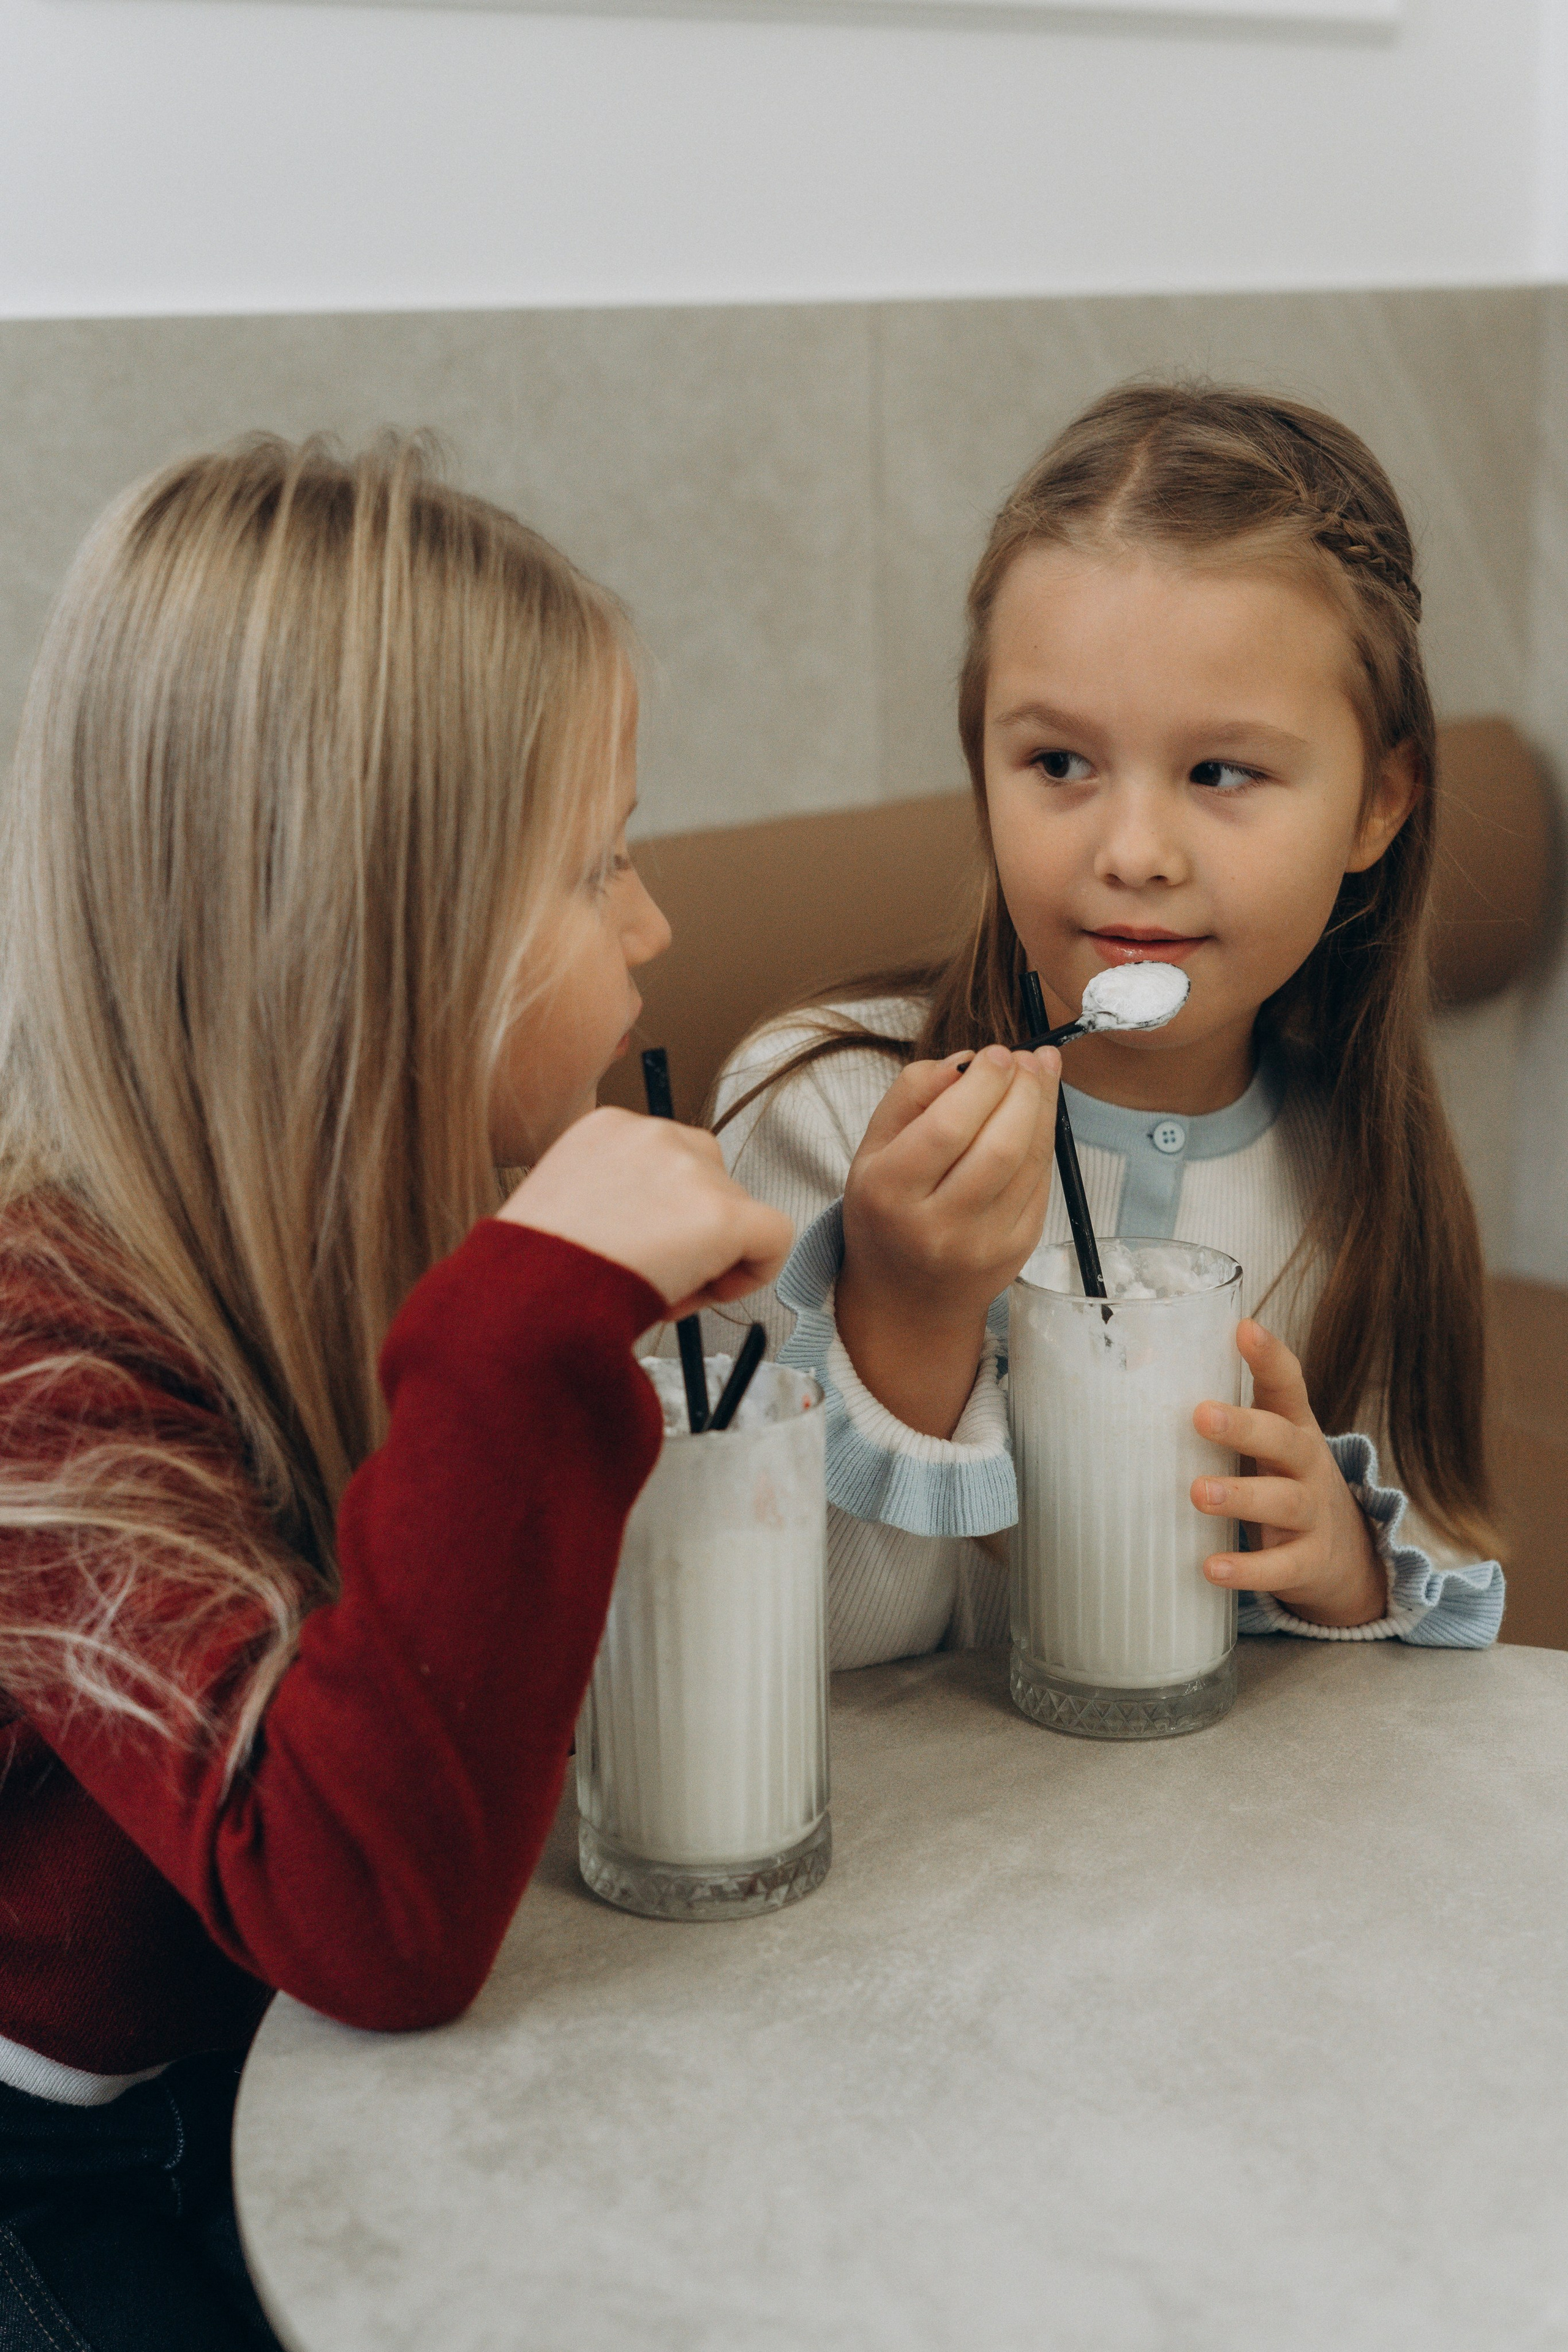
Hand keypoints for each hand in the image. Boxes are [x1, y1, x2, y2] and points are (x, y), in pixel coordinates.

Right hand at [498, 1107, 793, 1321]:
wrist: (523, 1305)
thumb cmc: (530, 1276)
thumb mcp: (563, 1210)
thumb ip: (613, 1201)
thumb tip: (650, 1230)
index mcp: (606, 1129)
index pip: (666, 1163)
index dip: (657, 1216)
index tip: (628, 1254)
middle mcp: (652, 1134)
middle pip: (708, 1178)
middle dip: (689, 1230)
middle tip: (651, 1276)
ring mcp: (690, 1170)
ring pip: (737, 1212)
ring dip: (710, 1256)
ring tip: (660, 1291)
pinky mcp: (723, 1213)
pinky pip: (775, 1238)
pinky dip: (753, 1272)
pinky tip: (707, 1295)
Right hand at [837, 1044, 1059, 1437]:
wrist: (906, 1299)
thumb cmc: (888, 1211)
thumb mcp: (873, 1151)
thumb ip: (909, 1097)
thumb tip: (965, 1061)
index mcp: (889, 1192)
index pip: (947, 1128)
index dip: (982, 1083)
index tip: (996, 1052)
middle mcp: (936, 1226)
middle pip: (998, 1146)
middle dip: (1023, 1090)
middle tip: (1025, 1058)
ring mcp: (982, 1244)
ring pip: (1029, 1163)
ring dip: (1043, 1108)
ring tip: (1039, 1072)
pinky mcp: (1017, 1250)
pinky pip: (1040, 1184)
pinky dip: (1044, 1141)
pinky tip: (1038, 1116)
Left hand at [1191, 1320, 1385, 1627]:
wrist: (1344, 1557)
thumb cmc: (1280, 1483)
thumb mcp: (1263, 1445)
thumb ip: (1221, 1416)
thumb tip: (1140, 1374)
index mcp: (1293, 1427)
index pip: (1287, 1385)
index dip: (1269, 1356)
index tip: (1244, 1328)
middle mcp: (1309, 1465)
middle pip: (1285, 1440)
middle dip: (1245, 1427)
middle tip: (1201, 1415)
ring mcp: (1314, 1514)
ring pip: (1284, 1501)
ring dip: (1241, 1496)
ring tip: (1198, 1493)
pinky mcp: (1310, 1562)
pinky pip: (1281, 1567)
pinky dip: (1249, 1570)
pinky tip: (1212, 1568)